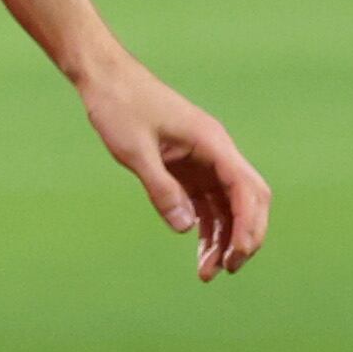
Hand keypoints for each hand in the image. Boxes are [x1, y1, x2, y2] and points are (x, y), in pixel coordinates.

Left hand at [71, 52, 273, 282]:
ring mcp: (204, 161)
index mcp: (212, 142)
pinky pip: (206, 202)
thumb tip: (185, 228)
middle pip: (247, 199)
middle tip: (225, 269)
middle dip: (243, 236)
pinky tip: (198, 250)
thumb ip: (160, 189)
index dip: (248, 224)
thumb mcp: (135, 151)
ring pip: (227, 205)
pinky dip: (206, 227)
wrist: (104, 79)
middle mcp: (215, 152)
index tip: (237, 255)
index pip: (245, 188)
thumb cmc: (119, 106)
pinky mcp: (188, 168)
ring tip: (206, 272)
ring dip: (222, 238)